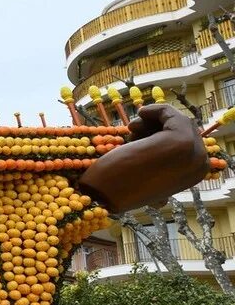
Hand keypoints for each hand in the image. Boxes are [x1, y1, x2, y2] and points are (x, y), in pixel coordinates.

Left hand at [77, 104, 210, 211]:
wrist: (104, 195)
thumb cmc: (119, 187)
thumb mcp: (146, 176)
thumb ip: (160, 169)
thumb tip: (158, 160)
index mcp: (194, 174)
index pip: (185, 139)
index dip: (161, 134)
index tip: (138, 136)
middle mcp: (199, 165)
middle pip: (181, 128)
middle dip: (155, 127)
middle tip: (133, 131)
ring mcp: (194, 153)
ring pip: (175, 121)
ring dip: (151, 121)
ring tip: (131, 130)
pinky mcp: (183, 141)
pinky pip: (172, 113)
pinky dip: (155, 109)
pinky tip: (140, 113)